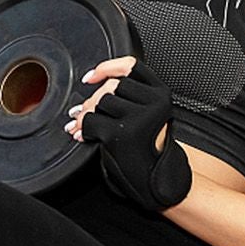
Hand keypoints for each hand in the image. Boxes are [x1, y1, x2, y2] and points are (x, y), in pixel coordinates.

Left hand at [67, 57, 191, 211]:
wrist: (155, 179)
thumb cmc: (147, 148)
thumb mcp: (146, 115)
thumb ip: (128, 96)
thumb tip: (92, 83)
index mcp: (161, 94)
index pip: (131, 66)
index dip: (107, 67)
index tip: (91, 77)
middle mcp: (155, 103)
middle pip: (113, 85)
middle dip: (93, 99)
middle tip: (84, 113)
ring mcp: (141, 117)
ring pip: (101, 101)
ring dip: (88, 114)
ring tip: (85, 126)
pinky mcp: (123, 133)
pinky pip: (90, 121)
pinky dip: (82, 129)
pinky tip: (83, 136)